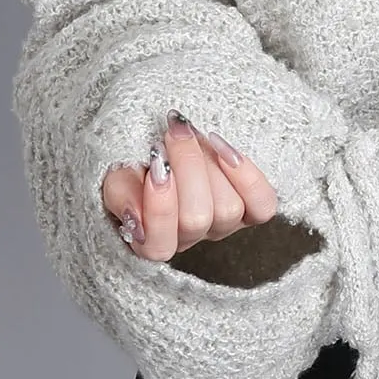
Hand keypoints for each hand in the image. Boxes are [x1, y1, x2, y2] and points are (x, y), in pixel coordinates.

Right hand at [101, 110, 279, 259]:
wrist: (166, 140)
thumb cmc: (137, 160)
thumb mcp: (115, 174)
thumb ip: (118, 193)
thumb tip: (134, 215)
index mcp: (149, 239)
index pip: (157, 245)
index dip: (159, 208)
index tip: (154, 163)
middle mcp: (188, 238)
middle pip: (196, 219)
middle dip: (186, 168)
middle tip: (174, 132)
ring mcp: (223, 226)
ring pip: (227, 209)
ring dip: (210, 163)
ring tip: (194, 135)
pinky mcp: (252, 210)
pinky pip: (262, 205)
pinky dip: (246, 176)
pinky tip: (224, 149)